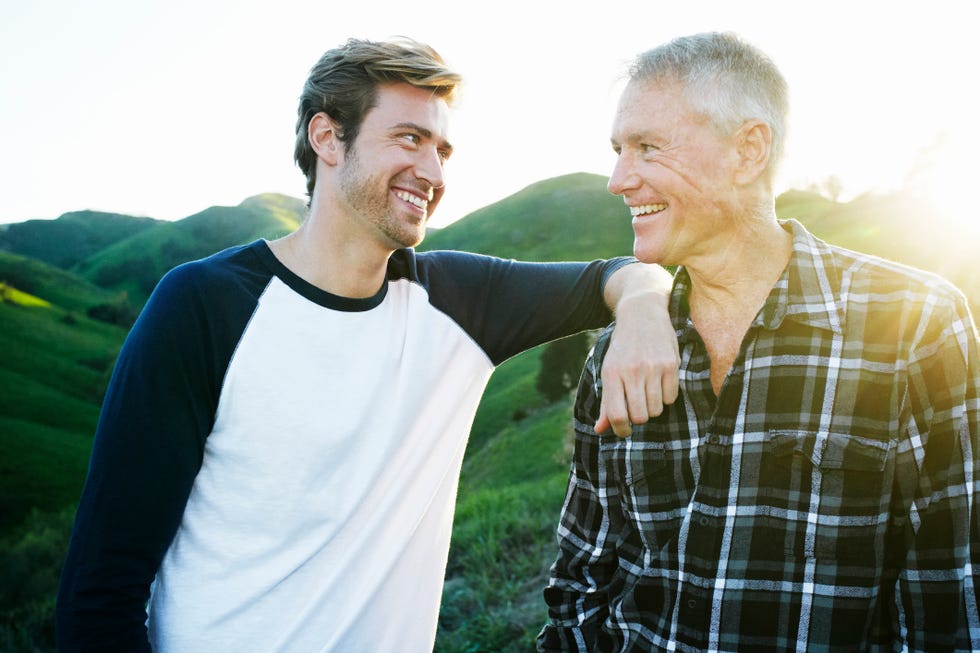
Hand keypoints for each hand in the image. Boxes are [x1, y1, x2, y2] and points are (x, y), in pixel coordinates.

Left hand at [595, 291, 678, 436]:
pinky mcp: (671, 364)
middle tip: (637, 405)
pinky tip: (660, 383)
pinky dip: (666, 396)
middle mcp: (631, 371)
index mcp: (611, 373)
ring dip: (653, 407)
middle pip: (640, 417)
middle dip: (639, 417)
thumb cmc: (623, 347)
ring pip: (656, 410)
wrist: (642, 313)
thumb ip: (606, 402)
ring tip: (648, 391)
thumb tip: (599, 430)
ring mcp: (652, 368)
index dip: (621, 430)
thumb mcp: (609, 370)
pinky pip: (671, 398)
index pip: (616, 415)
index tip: (624, 430)